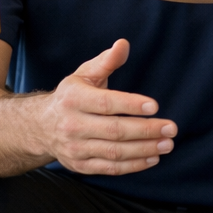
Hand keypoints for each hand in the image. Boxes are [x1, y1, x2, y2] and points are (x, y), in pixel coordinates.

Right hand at [30, 40, 176, 174]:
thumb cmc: (71, 96)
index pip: (105, 103)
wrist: (41, 126)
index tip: (154, 106)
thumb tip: (123, 44)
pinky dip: (133, 165)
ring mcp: (75, 148)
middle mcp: (72, 125)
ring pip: (114, 152)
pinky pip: (110, 168)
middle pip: (114, 130)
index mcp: (73, 99)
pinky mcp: (80, 165)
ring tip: (167, 144)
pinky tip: (153, 158)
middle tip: (171, 128)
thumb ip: (106, 61)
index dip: (131, 105)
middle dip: (146, 130)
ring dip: (144, 149)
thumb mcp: (84, 74)